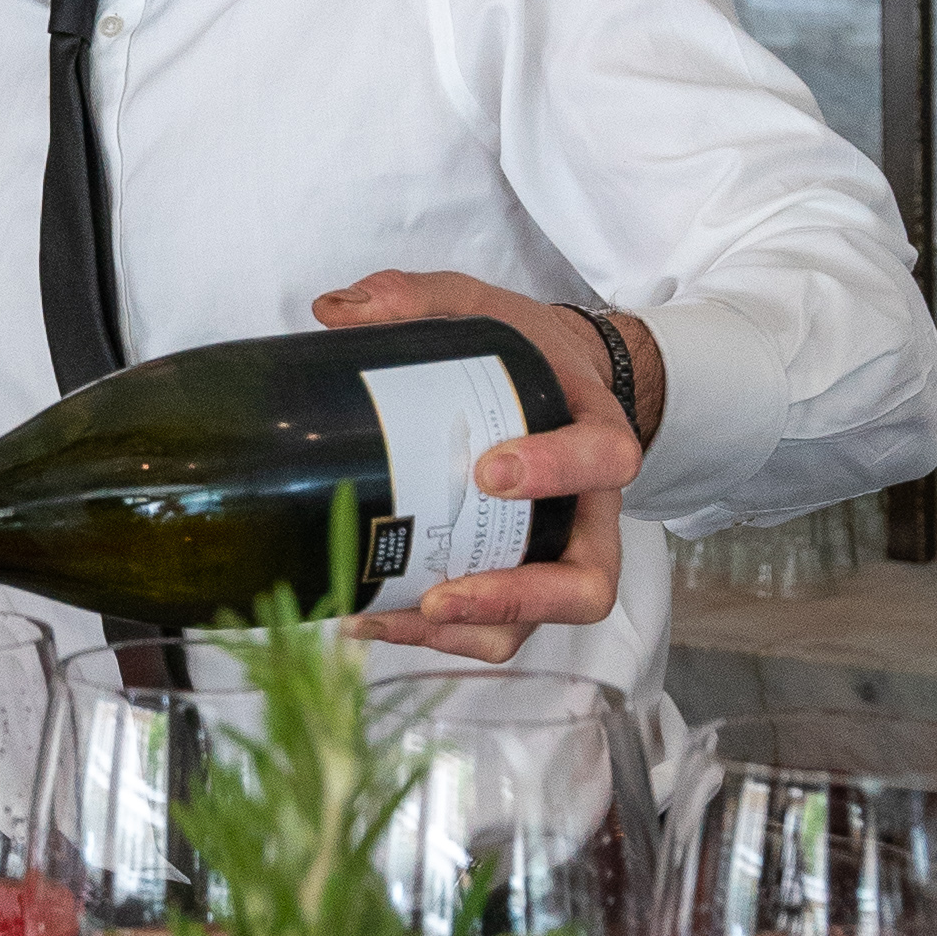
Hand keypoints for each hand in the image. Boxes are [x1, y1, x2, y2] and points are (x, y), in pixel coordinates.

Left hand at [311, 266, 648, 665]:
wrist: (557, 381)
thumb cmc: (527, 353)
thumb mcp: (483, 309)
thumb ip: (418, 299)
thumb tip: (332, 312)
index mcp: (596, 433)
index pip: (604, 460)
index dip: (557, 471)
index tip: (488, 470)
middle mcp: (590, 511)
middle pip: (588, 582)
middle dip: (518, 597)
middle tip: (444, 594)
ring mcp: (560, 554)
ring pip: (538, 622)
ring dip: (469, 632)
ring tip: (391, 617)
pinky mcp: (524, 579)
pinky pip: (497, 629)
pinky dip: (441, 636)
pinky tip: (372, 618)